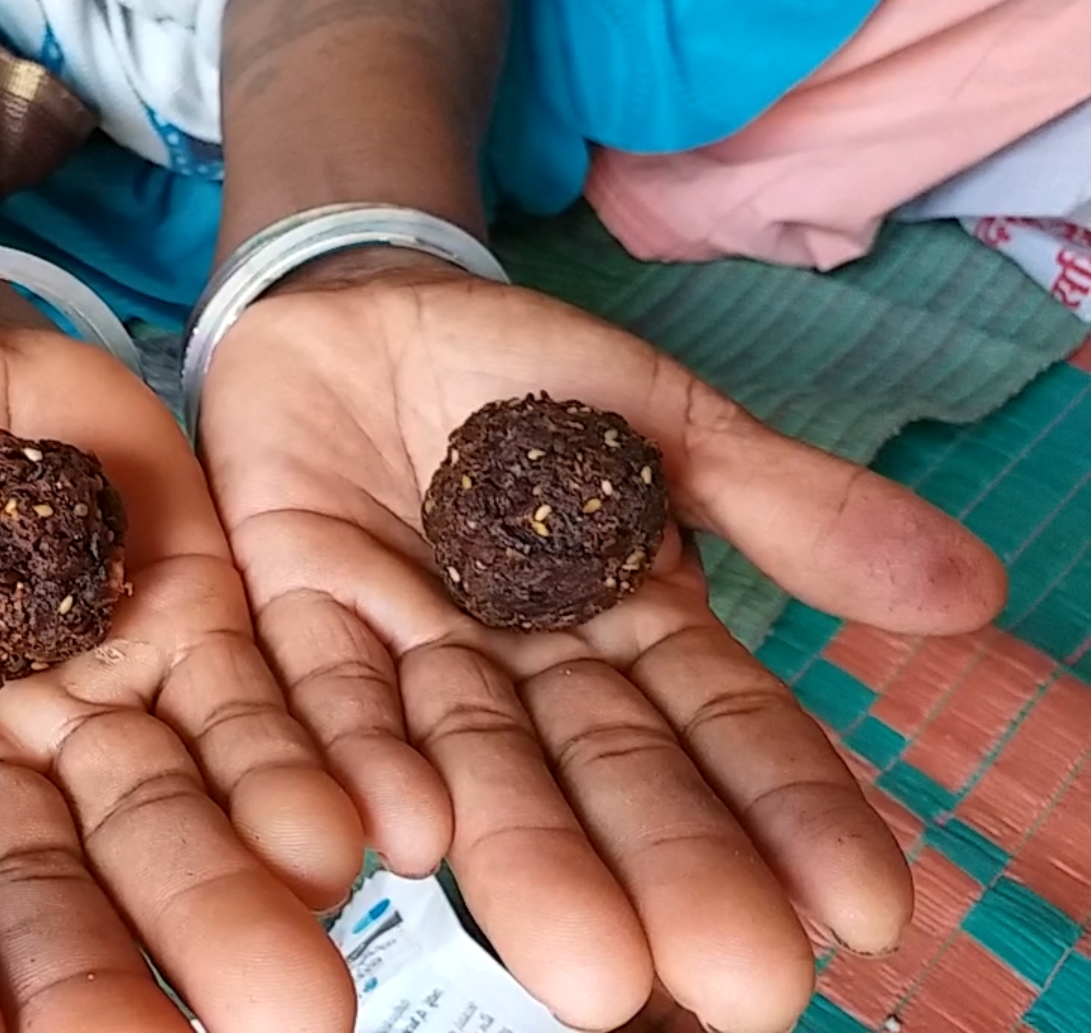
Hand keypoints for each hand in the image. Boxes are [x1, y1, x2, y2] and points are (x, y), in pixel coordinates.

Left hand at [195, 255, 1006, 1032]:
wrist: (357, 303)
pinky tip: (409, 838)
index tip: (859, 909)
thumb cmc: (517, 367)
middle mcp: (526, 663)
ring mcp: (413, 646)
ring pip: (473, 757)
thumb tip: (969, 591)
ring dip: (523, 855)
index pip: (722, 726)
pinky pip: (332, 695)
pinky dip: (366, 759)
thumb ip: (783, 504)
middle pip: (600, 771)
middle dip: (664, 868)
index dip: (788, 811)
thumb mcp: (662, 418)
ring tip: (585, 961)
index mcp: (628, 623)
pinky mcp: (299, 615)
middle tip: (732, 979)